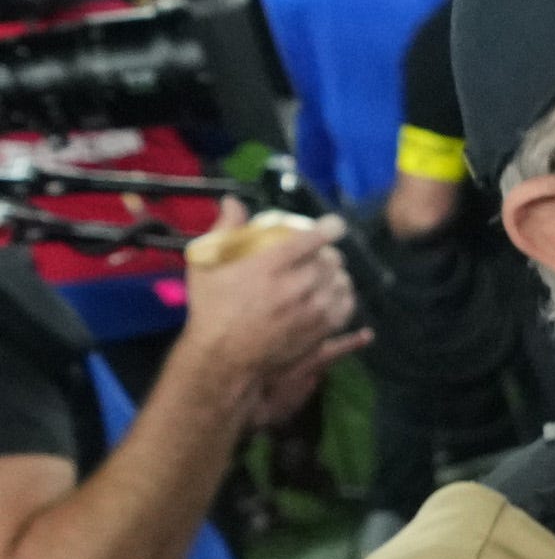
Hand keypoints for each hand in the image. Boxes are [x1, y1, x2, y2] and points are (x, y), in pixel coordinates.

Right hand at [170, 213, 367, 422]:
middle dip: (329, 253)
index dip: (328, 228)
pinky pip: (345, 307)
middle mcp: (293, 287)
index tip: (335, 224)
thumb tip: (233, 201)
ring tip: (329, 273)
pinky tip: (337, 293)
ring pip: (340, 283)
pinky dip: (344, 296)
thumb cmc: (211, 309)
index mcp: (267, 267)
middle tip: (322, 253)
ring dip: (338, 274)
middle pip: (330, 261)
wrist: (222, 357)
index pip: (309, 240)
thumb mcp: (206, 266)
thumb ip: (224, 231)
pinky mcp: (319, 331)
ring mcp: (310, 312)